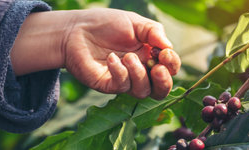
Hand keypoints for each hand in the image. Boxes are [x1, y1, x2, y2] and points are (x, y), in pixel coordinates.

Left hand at [11, 8, 180, 99]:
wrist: (76, 29)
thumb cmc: (105, 24)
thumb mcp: (134, 22)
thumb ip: (154, 32)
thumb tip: (169, 47)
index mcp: (149, 56)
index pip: (169, 69)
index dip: (172, 65)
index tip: (165, 52)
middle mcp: (139, 71)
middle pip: (160, 90)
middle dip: (164, 82)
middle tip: (158, 68)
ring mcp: (123, 80)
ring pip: (142, 91)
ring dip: (139, 74)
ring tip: (128, 56)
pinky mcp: (107, 85)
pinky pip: (121, 87)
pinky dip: (120, 72)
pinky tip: (111, 58)